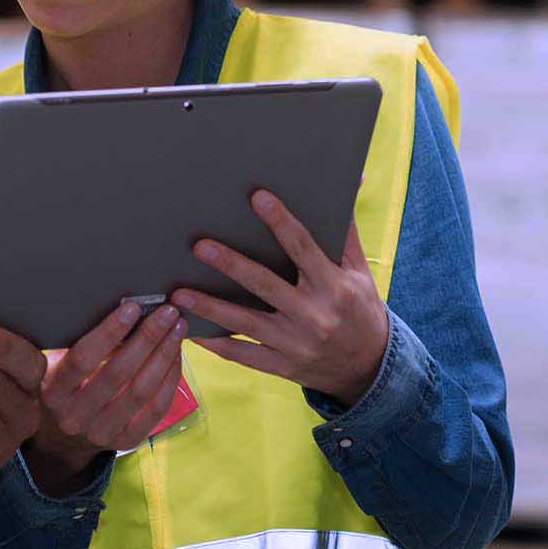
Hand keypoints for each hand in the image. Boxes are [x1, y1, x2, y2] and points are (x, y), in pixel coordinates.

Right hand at [24, 301, 184, 494]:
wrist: (62, 435)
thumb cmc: (62, 384)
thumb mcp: (57, 364)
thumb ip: (77, 341)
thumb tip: (121, 306)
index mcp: (53, 391)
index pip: (82, 359)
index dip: (109, 332)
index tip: (132, 306)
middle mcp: (74, 416)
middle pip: (117, 374)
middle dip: (147, 339)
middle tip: (167, 312)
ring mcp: (101, 433)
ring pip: (140, 392)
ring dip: (163, 356)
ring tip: (177, 329)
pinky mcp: (125, 441)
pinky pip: (155, 410)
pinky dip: (169, 380)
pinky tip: (176, 356)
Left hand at [173, 192, 387, 406]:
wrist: (368, 367)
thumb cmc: (360, 309)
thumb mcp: (358, 273)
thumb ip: (345, 232)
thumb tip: (350, 181)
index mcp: (333, 286)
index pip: (303, 247)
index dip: (281, 221)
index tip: (258, 198)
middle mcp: (312, 315)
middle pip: (265, 284)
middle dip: (231, 265)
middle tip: (199, 246)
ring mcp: (294, 344)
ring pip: (246, 322)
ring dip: (210, 307)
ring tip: (179, 293)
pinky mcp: (282, 366)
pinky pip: (244, 356)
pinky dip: (218, 345)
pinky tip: (192, 332)